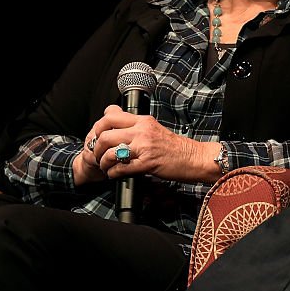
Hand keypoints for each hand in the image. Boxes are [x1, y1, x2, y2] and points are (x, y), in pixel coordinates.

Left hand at [87, 105, 221, 182]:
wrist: (193, 157)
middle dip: (96, 148)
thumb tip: (113, 119)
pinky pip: (121, 168)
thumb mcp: (153, 128)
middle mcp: (142, 131)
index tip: (97, 136)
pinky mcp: (147, 163)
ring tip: (105, 166)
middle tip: (98, 154)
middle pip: (105, 135)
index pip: (110, 116)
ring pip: (110, 152)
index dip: (97, 127)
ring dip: (103, 162)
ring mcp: (144, 147)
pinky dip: (113, 173)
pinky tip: (114, 174)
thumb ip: (135, 125)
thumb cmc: (174, 146)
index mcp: (143, 121)